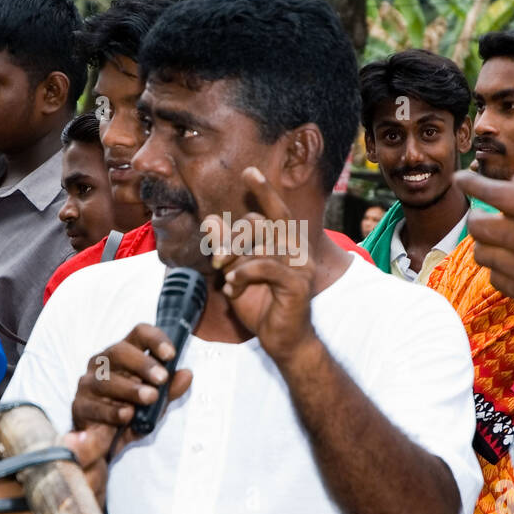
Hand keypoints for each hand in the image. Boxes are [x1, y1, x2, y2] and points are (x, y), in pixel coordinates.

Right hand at [67, 323, 192, 501]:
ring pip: (106, 379)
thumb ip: (170, 389)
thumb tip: (187, 374)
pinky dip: (112, 411)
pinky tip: (127, 415)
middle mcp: (103, 363)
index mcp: (124, 355)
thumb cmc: (131, 414)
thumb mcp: (156, 403)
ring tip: (150, 398)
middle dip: (143, 364)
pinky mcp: (79, 407)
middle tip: (162, 379)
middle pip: (119, 351)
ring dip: (131, 389)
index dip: (155, 339)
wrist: (107, 446)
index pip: (138, 333)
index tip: (171, 355)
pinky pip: (94, 407)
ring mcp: (88, 384)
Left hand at [208, 167, 315, 364]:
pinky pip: (267, 266)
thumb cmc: (262, 307)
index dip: (263, 191)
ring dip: (235, 260)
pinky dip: (244, 274)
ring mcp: (300, 265)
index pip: (274, 210)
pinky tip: (232, 287)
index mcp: (284, 243)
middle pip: (260, 224)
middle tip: (216, 261)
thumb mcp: (235, 275)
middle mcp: (296, 249)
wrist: (283, 341)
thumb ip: (226, 249)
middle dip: (232, 239)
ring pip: (262, 244)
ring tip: (226, 280)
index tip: (249, 171)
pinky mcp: (298, 284)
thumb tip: (212, 221)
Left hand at [456, 123, 513, 322]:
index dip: (472, 182)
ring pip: (483, 254)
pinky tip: (511, 261)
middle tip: (482, 214)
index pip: (494, 192)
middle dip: (476, 217)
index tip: (461, 176)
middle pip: (479, 226)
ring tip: (498, 238)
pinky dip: (498, 268)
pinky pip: (496, 278)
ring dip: (485, 243)